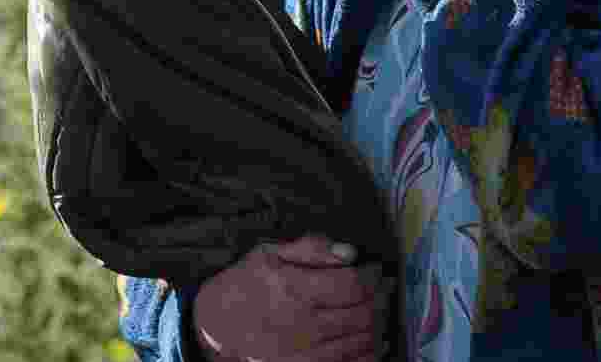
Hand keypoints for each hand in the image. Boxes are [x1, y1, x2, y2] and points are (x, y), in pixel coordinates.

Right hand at [192, 234, 393, 361]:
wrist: (215, 325)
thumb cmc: (245, 283)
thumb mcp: (270, 252)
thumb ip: (311, 248)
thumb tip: (350, 252)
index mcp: (295, 289)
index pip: (352, 284)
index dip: (372, 275)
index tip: (376, 269)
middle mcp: (302, 323)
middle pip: (361, 313)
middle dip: (380, 299)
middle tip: (385, 289)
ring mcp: (303, 352)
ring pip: (357, 342)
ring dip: (377, 326)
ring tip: (382, 312)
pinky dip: (366, 356)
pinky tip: (376, 344)